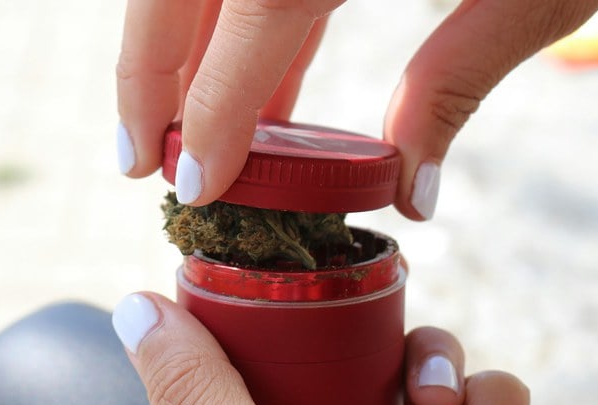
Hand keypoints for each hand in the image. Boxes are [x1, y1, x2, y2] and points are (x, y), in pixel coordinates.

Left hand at [112, 292, 529, 404]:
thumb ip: (198, 398)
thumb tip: (137, 307)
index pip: (224, 376)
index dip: (230, 322)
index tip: (245, 273)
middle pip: (332, 355)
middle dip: (362, 324)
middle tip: (368, 307)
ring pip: (416, 368)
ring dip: (438, 358)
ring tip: (438, 394)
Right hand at [116, 0, 597, 218]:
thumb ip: (458, 78)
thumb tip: (411, 193)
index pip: (253, 13)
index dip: (211, 105)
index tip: (192, 184)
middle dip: (146, 69)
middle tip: (139, 158)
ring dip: (180, 45)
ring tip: (178, 128)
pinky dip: (243, 20)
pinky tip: (258, 83)